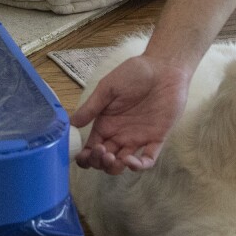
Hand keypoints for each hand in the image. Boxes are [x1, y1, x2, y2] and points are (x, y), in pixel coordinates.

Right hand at [69, 53, 190, 173]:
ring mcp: (137, 138)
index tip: (83, 155)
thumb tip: (71, 123)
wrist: (164, 67)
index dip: (85, 157)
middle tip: (101, 152)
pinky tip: (131, 160)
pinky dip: (138, 166)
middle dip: (99, 162)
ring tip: (113, 158)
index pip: (91, 147)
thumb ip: (91, 107)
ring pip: (122, 164)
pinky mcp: (156, 139)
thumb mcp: (108, 87)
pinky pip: (147, 159)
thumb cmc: (135, 73)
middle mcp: (119, 134)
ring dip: (115, 167)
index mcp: (105, 123)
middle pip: (104, 160)